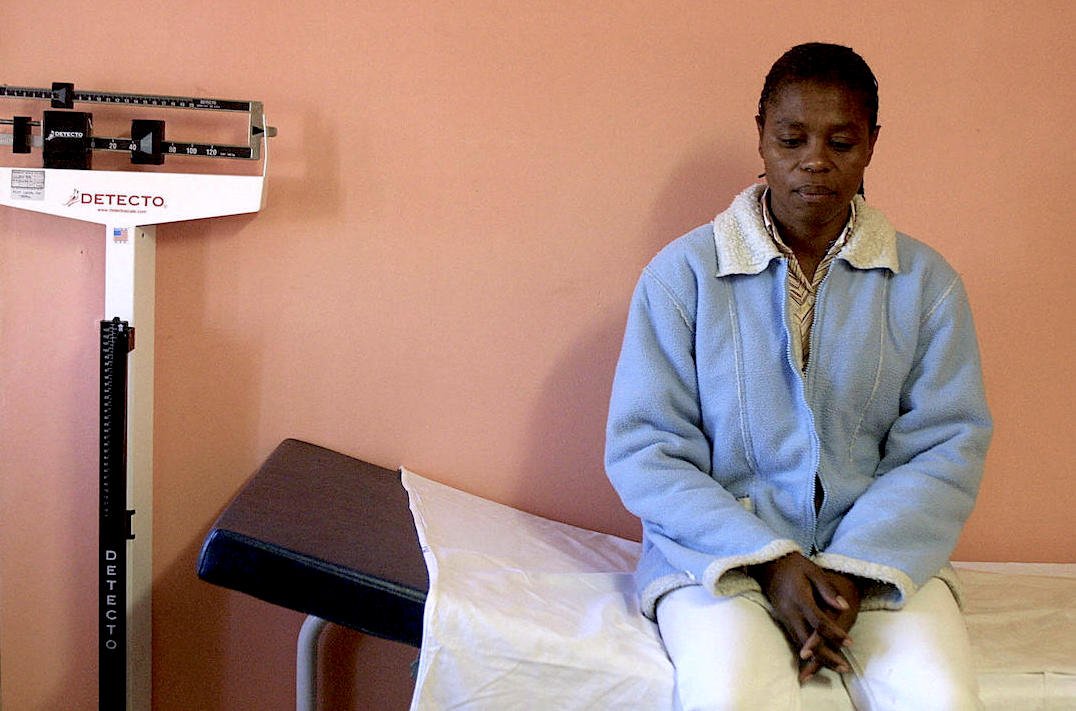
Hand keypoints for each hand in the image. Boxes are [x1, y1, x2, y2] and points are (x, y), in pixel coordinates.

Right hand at [745, 553, 859, 680]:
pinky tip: (817, 660)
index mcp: (800, 598)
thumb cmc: (794, 565)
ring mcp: (784, 617)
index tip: (849, 643)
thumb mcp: (813, 570)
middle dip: (826, 656)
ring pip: (800, 643)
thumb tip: (844, 607)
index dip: (835, 634)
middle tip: (844, 668)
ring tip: (835, 667)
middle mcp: (790, 611)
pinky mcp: (781, 619)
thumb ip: (828, 590)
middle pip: (808, 640)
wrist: (767, 563)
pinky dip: (806, 652)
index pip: (819, 622)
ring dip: (817, 658)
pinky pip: (795, 639)